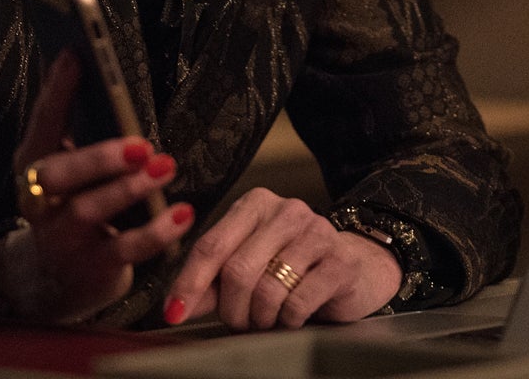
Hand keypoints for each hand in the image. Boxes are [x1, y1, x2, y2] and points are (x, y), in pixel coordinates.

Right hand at [0, 51, 194, 322]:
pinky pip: (125, 249)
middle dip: (97, 157)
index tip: (76, 54)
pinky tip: (183, 213)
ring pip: (89, 210)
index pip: (42, 122)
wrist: (53, 280)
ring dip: (129, 188)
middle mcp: (41, 201)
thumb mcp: (67, 167)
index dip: (56, 90)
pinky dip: (156, 232)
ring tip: (165, 167)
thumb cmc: (71, 203)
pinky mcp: (92, 267)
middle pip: (58, 174)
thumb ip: (77, 125)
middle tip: (140, 143)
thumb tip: (90, 60)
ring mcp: (63, 237)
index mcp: (35, 164)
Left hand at [163, 187, 403, 329]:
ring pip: (268, 289)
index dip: (189, 283)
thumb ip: (211, 284)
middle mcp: (287, 210)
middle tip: (239, 323)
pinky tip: (293, 317)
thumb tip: (175, 306)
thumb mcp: (249, 268)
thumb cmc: (293, 268)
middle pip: (237, 270)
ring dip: (261, 318)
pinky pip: (297, 303)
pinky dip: (287, 320)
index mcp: (256, 204)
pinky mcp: (341, 260)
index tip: (174, 314)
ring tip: (267, 320)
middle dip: (232, 309)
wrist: (355, 267)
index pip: (211, 245)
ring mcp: (317, 232)